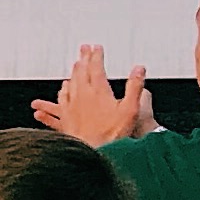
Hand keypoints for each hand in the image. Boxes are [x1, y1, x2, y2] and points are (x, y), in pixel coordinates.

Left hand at [31, 43, 155, 144]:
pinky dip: (62, 91)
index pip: (96, 67)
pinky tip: (63, 89)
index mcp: (98, 91)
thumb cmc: (113, 135)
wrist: (95, 152)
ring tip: (75, 66)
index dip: (96, 56)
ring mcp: (72, 106)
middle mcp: (82, 95)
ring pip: (70, 84)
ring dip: (73, 72)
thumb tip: (139, 69)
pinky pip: (61, 100)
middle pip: (81, 71)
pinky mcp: (66, 117)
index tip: (96, 48)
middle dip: (83, 59)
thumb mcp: (131, 109)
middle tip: (83, 49)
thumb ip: (135, 87)